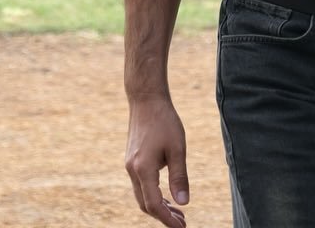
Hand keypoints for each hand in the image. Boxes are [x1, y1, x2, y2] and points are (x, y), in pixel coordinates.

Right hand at [125, 95, 189, 226]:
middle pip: (145, 204)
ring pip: (142, 195)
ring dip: (158, 206)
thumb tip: (184, 203)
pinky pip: (140, 185)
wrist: (146, 100)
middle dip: (163, 216)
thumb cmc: (164, 121)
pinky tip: (167, 194)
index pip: (154, 205)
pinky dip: (153, 194)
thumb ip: (180, 177)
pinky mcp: (132, 160)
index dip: (167, 220)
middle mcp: (132, 170)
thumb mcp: (177, 149)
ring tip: (178, 211)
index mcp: (143, 169)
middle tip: (183, 222)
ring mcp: (130, 165)